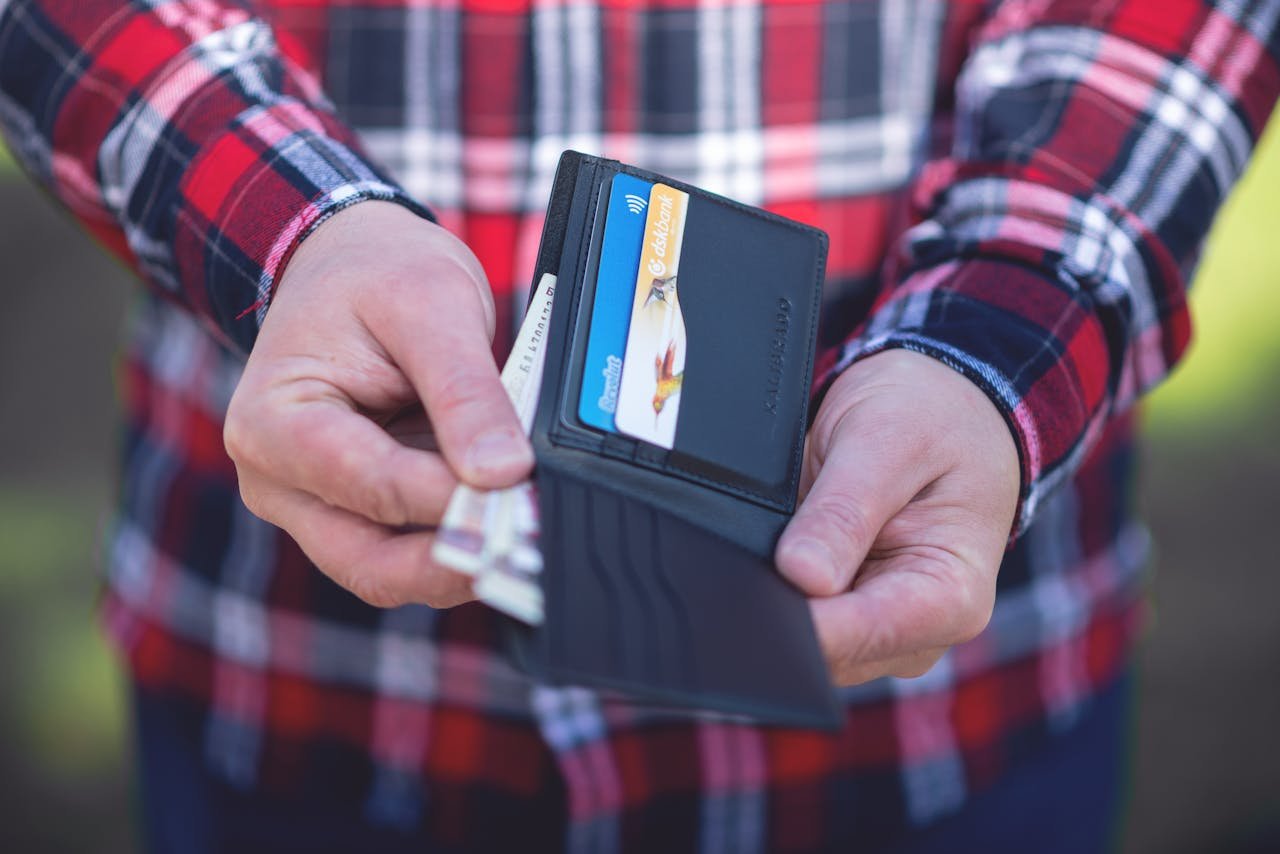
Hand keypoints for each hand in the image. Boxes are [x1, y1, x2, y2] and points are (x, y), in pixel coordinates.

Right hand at [224, 201, 532, 608]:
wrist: (351, 263)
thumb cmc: (374, 273)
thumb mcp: (430, 303)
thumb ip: (464, 390)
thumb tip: (503, 472)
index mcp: (274, 423)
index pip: (369, 484)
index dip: (450, 498)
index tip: (519, 493)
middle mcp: (280, 481)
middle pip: (369, 562)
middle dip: (454, 559)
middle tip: (530, 547)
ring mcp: (318, 506)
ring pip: (392, 573)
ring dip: (463, 562)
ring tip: (529, 539)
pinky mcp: (361, 514)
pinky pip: (412, 551)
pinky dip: (461, 544)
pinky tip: (508, 523)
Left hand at [775, 350, 1019, 684]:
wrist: (943, 410)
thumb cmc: (933, 419)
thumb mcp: (889, 441)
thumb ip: (845, 510)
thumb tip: (801, 576)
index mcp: (952, 594)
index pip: (862, 635)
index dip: (799, 624)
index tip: (750, 598)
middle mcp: (919, 630)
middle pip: (828, 652)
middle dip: (779, 609)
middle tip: (747, 552)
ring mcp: (880, 632)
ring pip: (804, 646)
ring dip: (772, 600)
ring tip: (766, 536)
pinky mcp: (845, 619)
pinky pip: (796, 624)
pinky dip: (773, 591)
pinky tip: (767, 552)